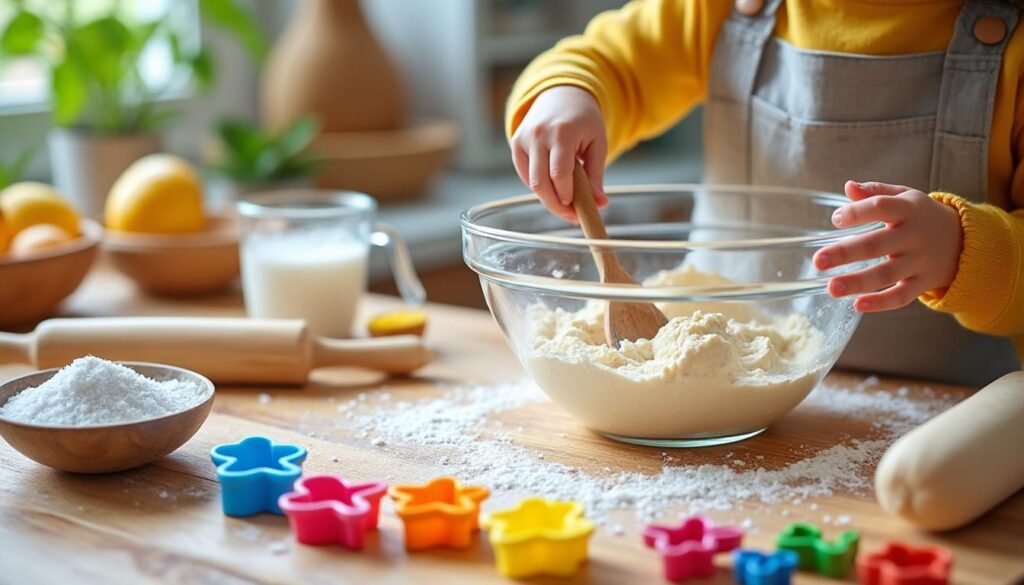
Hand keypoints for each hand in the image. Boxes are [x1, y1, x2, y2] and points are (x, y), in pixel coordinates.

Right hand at [510, 86, 608, 221]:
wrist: (562, 93)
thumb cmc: (584, 120)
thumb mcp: (597, 143)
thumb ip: (597, 175)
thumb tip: (600, 205)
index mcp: (562, 132)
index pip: (559, 174)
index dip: (566, 196)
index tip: (576, 210)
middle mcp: (538, 134)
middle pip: (540, 182)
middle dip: (555, 205)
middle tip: (570, 216)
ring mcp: (524, 138)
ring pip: (530, 181)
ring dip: (547, 197)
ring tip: (564, 203)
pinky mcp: (516, 142)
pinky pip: (525, 174)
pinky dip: (538, 185)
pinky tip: (552, 186)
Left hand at [813, 181, 963, 312]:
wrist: (964, 240)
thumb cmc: (921, 216)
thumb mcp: (904, 197)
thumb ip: (876, 192)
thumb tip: (848, 186)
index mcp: (907, 210)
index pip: (881, 207)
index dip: (857, 212)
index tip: (836, 220)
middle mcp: (914, 236)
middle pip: (877, 245)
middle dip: (845, 253)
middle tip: (817, 261)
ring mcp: (920, 262)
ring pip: (887, 274)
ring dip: (858, 282)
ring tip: (831, 288)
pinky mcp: (923, 283)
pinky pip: (902, 296)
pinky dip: (881, 302)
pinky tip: (857, 305)